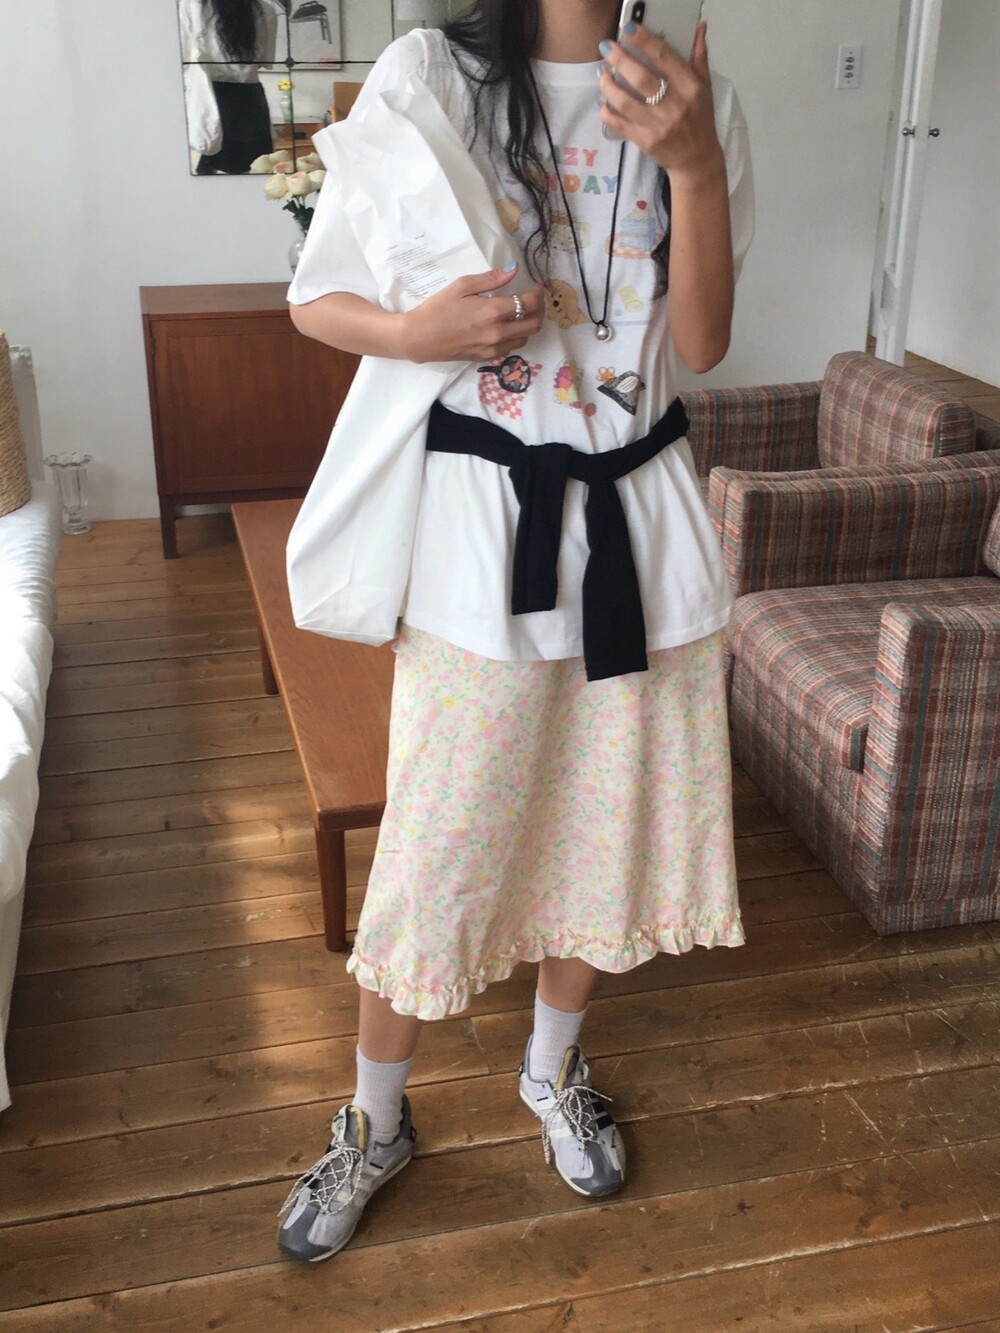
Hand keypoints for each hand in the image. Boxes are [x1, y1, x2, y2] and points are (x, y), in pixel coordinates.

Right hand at [398, 264, 545, 364]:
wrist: (420, 338)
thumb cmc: (438, 308)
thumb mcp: (462, 286)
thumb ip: (490, 279)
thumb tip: (513, 269)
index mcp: (493, 311)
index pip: (529, 304)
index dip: (538, 295)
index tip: (537, 287)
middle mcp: (498, 332)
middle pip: (534, 325)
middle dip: (540, 311)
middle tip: (535, 301)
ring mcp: (493, 348)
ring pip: (524, 338)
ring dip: (528, 325)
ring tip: (522, 314)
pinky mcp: (487, 357)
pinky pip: (510, 348)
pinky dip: (514, 337)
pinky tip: (506, 327)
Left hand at [597, 22, 725, 187]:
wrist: (696, 160)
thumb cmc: (700, 121)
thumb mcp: (705, 88)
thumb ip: (699, 58)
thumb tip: (699, 28)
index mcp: (690, 87)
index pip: (664, 57)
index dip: (644, 41)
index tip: (628, 30)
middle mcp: (674, 105)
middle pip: (641, 78)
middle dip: (620, 59)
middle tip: (606, 47)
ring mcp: (658, 125)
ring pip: (626, 101)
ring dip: (608, 85)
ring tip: (601, 74)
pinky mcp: (646, 141)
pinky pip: (620, 123)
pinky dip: (607, 112)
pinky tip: (602, 102)